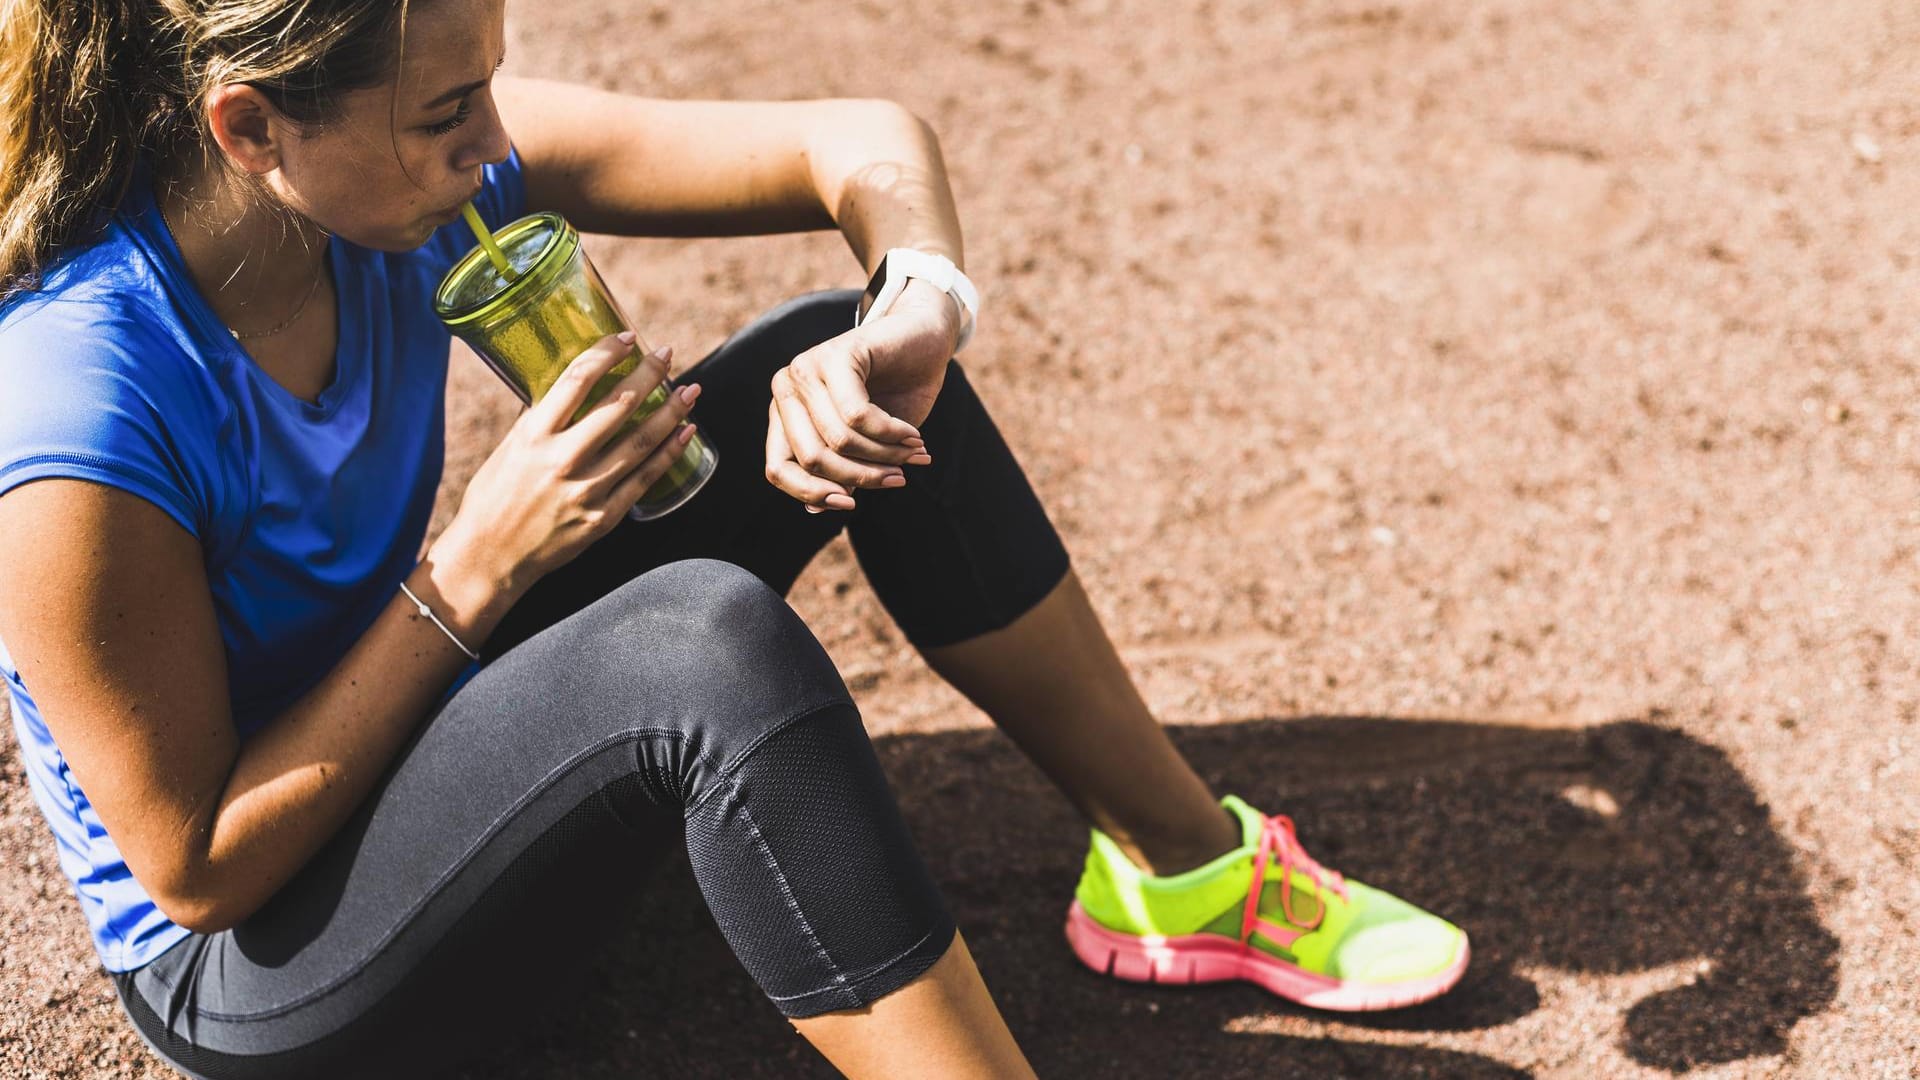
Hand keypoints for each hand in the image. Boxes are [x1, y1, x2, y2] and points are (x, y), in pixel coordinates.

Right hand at [435, 332, 699, 596]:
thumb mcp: (508, 449)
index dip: (608, 352)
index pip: (578, 380)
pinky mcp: (603, 518)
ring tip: (690, 390)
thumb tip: (565, 386)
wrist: (489, 559)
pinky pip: (645, 479)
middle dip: (650, 374)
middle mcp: (562, 459)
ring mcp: (586, 491)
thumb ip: (538, 418)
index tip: (626, 338)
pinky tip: (686, 432)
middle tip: (666, 354)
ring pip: (642, 441)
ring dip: (672, 411)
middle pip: (619, 405)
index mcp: (534, 435)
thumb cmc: (493, 499)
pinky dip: (670, 452)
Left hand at [765, 279, 961, 511]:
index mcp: (785, 413)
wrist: (924, 339)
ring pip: (839, 439)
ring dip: (885, 456)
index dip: (813, 493)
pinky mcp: (837, 354)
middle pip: (812, 458)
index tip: (851, 504)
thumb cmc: (894, 393)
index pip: (779, 469)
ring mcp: (808, 368)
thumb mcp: (866, 443)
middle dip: (861, 476)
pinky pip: (858, 416)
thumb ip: (839, 471)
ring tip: (914, 454)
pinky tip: (913, 436)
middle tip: (899, 479)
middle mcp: (787, 388)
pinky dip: (892, 434)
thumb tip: (814, 509)